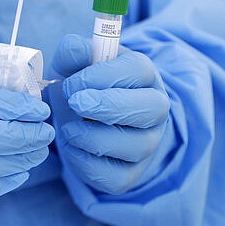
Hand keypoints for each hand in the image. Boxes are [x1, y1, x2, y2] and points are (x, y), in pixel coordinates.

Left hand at [49, 35, 169, 193]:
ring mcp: (147, 144)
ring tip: (70, 128)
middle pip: (150, 109)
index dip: (101, 76)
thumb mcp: (76, 64)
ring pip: (134, 146)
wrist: (84, 119)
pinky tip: (74, 147)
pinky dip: (86, 163)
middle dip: (108, 106)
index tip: (71, 84)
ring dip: (92, 137)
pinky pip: (115, 177)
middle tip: (75, 104)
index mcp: (144, 75)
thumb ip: (73, 52)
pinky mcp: (130, 174)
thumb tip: (74, 49)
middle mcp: (154, 110)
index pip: (138, 70)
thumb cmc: (83, 86)